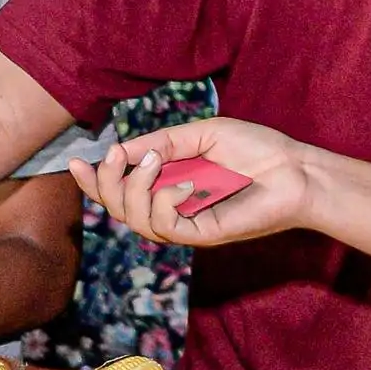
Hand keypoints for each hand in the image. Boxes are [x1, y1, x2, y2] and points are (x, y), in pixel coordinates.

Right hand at [71, 117, 322, 249]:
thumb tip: (121, 151)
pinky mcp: (203, 234)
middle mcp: (173, 207)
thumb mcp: (200, 135)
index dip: (95, 182)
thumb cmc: (255, 149)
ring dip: (135, 190)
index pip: (121, 192)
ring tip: (154, 163)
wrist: (295, 168)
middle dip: (108, 185)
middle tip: (116, 158)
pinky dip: (166, 202)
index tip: (76, 162)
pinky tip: (185, 184)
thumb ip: (161, 142)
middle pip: (120, 209)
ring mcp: (187, 223)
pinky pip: (167, 227)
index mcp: (169, 184)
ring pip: (137, 221)